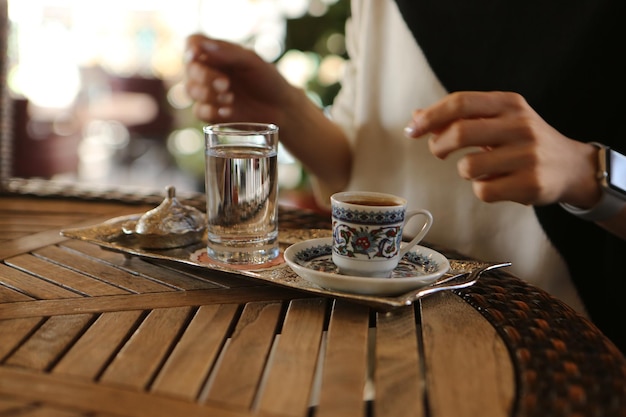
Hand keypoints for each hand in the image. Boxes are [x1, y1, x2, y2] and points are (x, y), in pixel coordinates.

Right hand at [184, 34, 294, 124]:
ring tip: (230, 98)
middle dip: (204, 76)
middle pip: (190, 69)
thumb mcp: (252, 62)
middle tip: (225, 84)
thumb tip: (200, 46)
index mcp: (217, 53)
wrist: (281, 109)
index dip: (191, 48)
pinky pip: (199, 111)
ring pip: (190, 90)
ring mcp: (208, 92)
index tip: (196, 54)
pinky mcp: (211, 113)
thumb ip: (228, 53)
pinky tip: (227, 112)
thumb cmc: (268, 80)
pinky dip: (210, 111)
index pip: (193, 43)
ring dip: (207, 94)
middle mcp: (209, 70)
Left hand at [404, 91, 600, 207]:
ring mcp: (528, 155)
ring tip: (481, 170)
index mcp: (510, 104)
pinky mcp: (531, 183)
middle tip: (438, 151)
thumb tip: (416, 118)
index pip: (462, 102)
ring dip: (465, 172)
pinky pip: (484, 191)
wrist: (572, 167)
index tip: (412, 130)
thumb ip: (460, 117)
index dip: (431, 116)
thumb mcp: (499, 120)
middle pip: (460, 132)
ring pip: (468, 167)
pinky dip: (482, 190)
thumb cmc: (524, 142)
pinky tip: (498, 184)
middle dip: (439, 145)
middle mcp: (521, 125)